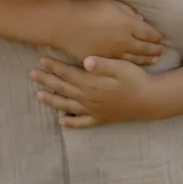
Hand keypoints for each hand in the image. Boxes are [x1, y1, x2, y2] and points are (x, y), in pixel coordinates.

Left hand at [31, 56, 162, 127]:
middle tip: (32, 74)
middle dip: (46, 81)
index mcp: (92, 83)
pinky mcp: (101, 118)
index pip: (68, 73)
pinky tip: (62, 121)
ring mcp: (93, 110)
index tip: (41, 60)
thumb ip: (102, 64)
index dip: (54, 67)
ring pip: (67, 105)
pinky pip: (82, 123)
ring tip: (39, 95)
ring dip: (52, 100)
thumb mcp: (121, 67)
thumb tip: (85, 60)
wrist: (150, 101)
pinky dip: (71, 123)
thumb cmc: (136, 80)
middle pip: (63, 88)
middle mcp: (88, 98)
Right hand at [50, 0, 164, 64]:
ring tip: (155, 60)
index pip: (150, 33)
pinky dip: (132, 65)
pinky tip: (136, 66)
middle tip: (163, 51)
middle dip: (156, 49)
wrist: (66, 25)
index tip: (162, 38)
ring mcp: (115, 53)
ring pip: (136, 58)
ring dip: (147, 59)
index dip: (157, 36)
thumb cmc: (88, 9)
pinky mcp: (105, 60)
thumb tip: (140, 19)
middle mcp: (125, 41)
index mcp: (129, 25)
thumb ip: (128, 12)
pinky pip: (122, 64)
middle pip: (146, 47)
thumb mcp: (111, 3)